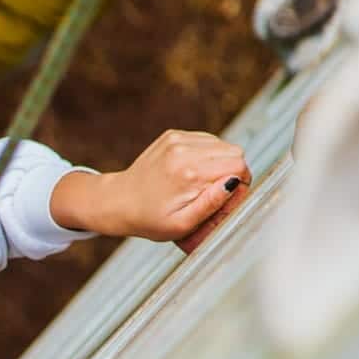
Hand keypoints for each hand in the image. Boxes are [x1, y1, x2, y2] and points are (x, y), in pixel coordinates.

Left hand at [55, 130, 249, 241]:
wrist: (119, 201)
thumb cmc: (151, 220)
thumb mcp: (182, 224)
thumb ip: (211, 204)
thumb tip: (233, 183)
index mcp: (189, 173)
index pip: (238, 166)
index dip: (240, 182)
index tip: (227, 196)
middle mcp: (184, 151)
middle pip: (234, 151)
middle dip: (232, 171)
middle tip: (214, 190)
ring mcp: (177, 139)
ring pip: (221, 143)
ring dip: (218, 161)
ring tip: (199, 182)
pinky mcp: (173, 134)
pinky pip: (205, 139)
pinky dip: (205, 154)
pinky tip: (190, 170)